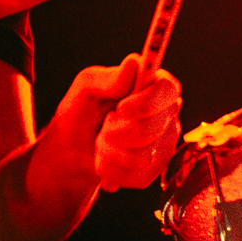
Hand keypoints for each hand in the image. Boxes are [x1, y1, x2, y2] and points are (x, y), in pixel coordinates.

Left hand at [42, 53, 183, 194]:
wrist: (73, 149)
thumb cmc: (82, 111)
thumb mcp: (85, 88)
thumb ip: (107, 77)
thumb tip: (133, 63)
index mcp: (154, 85)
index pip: (168, 89)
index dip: (146, 102)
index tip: (121, 108)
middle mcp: (167, 113)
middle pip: (150, 129)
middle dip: (115, 132)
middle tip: (104, 125)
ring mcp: (165, 143)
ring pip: (141, 157)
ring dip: (109, 151)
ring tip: (103, 141)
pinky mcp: (155, 168)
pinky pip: (136, 177)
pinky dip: (111, 169)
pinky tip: (107, 158)